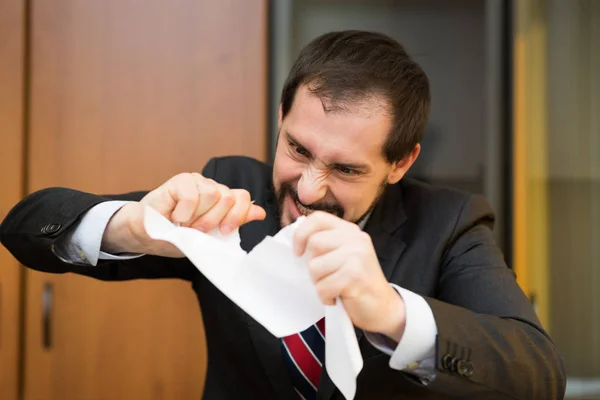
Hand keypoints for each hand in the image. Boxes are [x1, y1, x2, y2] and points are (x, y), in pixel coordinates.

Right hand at [102, 173, 265, 256]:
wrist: (144, 235)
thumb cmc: (175, 236)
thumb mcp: (208, 237)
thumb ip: (234, 222)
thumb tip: (260, 212)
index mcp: (221, 202)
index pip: (242, 198)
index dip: (238, 215)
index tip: (225, 231)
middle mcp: (211, 188)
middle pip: (229, 198)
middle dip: (214, 220)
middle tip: (196, 230)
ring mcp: (196, 182)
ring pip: (212, 195)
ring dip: (197, 217)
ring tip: (184, 224)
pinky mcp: (179, 181)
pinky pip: (192, 195)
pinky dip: (184, 212)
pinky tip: (175, 217)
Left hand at [293, 212, 405, 340]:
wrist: (384, 307)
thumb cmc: (357, 283)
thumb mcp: (344, 255)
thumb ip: (326, 244)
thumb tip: (296, 242)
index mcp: (350, 231)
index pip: (318, 218)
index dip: (301, 233)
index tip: (298, 252)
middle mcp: (355, 239)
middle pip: (313, 244)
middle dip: (313, 266)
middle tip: (327, 277)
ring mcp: (357, 256)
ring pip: (315, 267)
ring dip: (319, 284)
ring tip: (334, 287)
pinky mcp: (355, 276)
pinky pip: (323, 287)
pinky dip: (326, 297)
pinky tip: (338, 298)